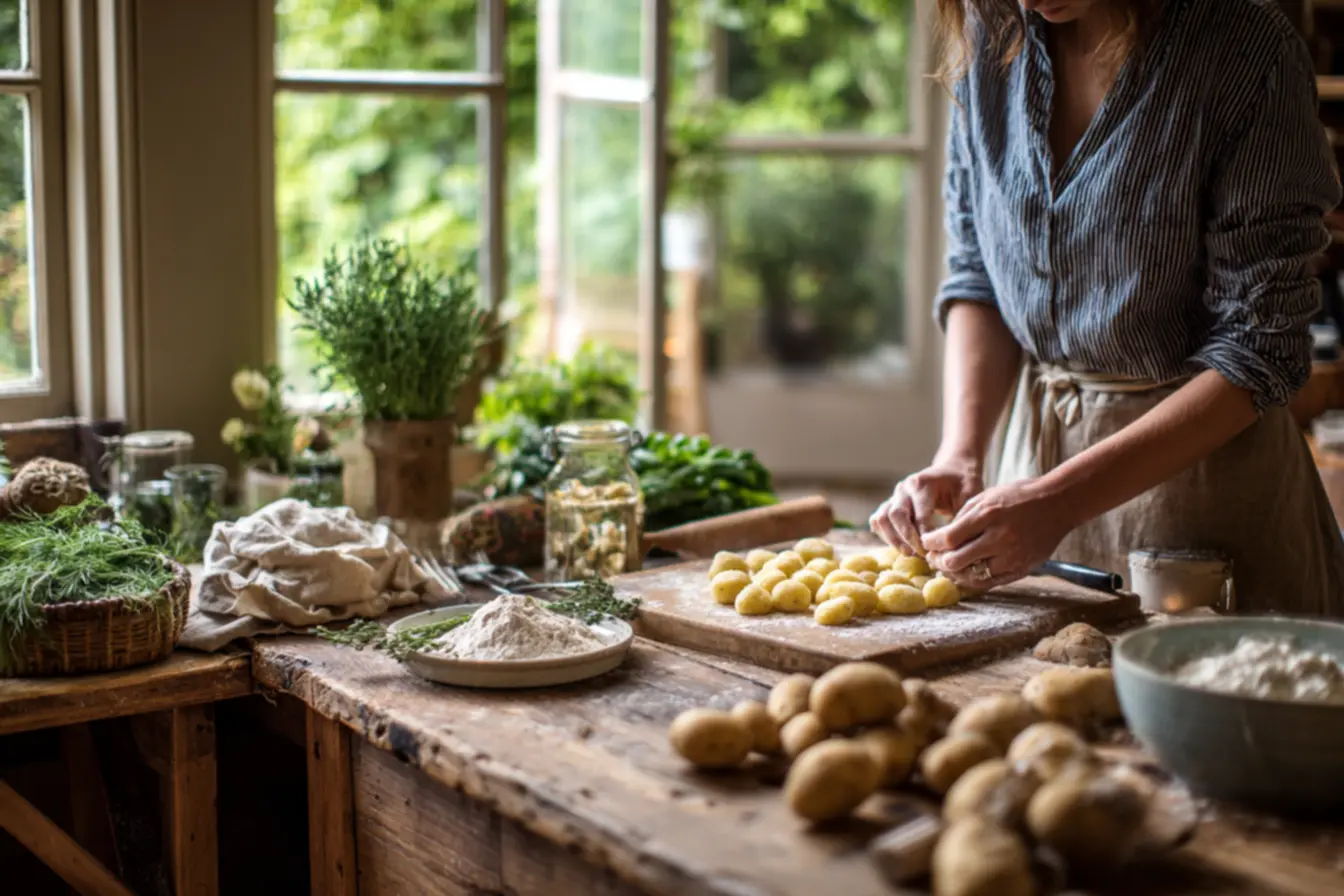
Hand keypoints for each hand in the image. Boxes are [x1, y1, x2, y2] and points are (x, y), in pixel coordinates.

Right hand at [869, 456, 982, 556]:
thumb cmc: (963, 483)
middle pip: (894, 516)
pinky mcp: (890, 504)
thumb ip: (962, 517)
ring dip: (893, 540)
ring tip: (910, 553)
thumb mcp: (970, 495)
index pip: (919, 515)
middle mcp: (904, 488)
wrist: (953, 468)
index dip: (925, 537)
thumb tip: (954, 546)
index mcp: (922, 483)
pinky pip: (879, 522)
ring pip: (882, 519)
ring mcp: (894, 495)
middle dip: (907, 539)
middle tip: (922, 555)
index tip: (935, 552)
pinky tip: (903, 546)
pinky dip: (886, 536)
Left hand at [920, 479, 1073, 588]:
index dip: (931, 544)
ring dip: (954, 573)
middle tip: (933, 557)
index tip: (926, 543)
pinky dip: (973, 580)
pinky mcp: (1021, 569)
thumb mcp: (986, 497)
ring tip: (948, 566)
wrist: (1057, 504)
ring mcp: (1012, 557)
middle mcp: (1000, 538)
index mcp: (988, 515)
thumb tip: (939, 539)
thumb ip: (962, 518)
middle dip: (938, 561)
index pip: (949, 538)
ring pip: (971, 576)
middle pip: (956, 561)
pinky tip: (965, 573)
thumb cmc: (1017, 497)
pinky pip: (990, 582)